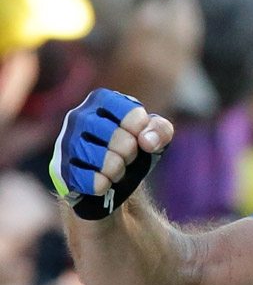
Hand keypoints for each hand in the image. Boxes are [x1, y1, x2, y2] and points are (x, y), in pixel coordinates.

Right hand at [50, 89, 174, 219]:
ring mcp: (66, 142)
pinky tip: (103, 181)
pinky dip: (105, 184)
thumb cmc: (131, 145)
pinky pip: (92, 181)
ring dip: (119, 170)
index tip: (138, 136)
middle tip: (126, 155)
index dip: (142, 132)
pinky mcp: (61, 169)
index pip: (134, 116)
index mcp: (102, 100)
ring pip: (106, 161)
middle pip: (122, 140)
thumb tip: (147, 141)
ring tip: (116, 168)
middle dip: (131, 152)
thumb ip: (160, 129)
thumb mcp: (152, 133)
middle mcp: (79, 116)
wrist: (106, 174)